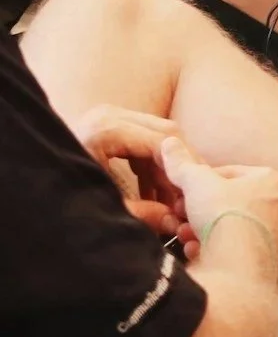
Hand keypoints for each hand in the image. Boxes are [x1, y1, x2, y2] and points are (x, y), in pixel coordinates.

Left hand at [73, 104, 184, 234]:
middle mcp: (110, 114)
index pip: (162, 142)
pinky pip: (141, 139)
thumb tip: (172, 222)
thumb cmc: (60, 196)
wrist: (26, 185)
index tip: (192, 195)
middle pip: (165, 132)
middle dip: (179, 166)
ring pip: (157, 135)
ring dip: (166, 166)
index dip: (181, 170)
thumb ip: (139, 214)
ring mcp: (108, 116)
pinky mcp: (106, 124)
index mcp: (106, 130)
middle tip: (190, 195)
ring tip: (171, 201)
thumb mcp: (102, 206)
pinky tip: (152, 194)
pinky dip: (150, 164)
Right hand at [161, 137, 277, 276]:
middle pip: (232, 204)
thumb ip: (183, 164)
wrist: (238, 272)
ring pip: (234, 230)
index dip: (202, 183)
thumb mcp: (197, 183)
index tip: (184, 194)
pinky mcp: (271, 265)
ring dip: (206, 233)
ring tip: (186, 237)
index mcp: (272, 180)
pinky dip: (217, 253)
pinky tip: (199, 255)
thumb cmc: (225, 217)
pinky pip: (239, 255)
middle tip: (181, 217)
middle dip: (202, 211)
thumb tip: (169, 144)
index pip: (231, 174)